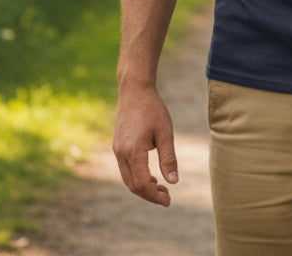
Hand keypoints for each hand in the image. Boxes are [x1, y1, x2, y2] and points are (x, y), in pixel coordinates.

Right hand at [113, 84, 178, 205]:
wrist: (134, 90)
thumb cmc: (153, 109)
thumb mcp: (165, 132)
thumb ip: (168, 158)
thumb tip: (174, 182)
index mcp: (133, 151)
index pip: (142, 183)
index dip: (155, 196)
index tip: (168, 200)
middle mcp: (121, 153)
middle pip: (133, 185)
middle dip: (149, 195)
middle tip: (167, 197)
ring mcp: (117, 150)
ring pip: (128, 178)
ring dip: (143, 187)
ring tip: (161, 188)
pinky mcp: (117, 146)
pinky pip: (126, 169)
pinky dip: (137, 177)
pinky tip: (151, 175)